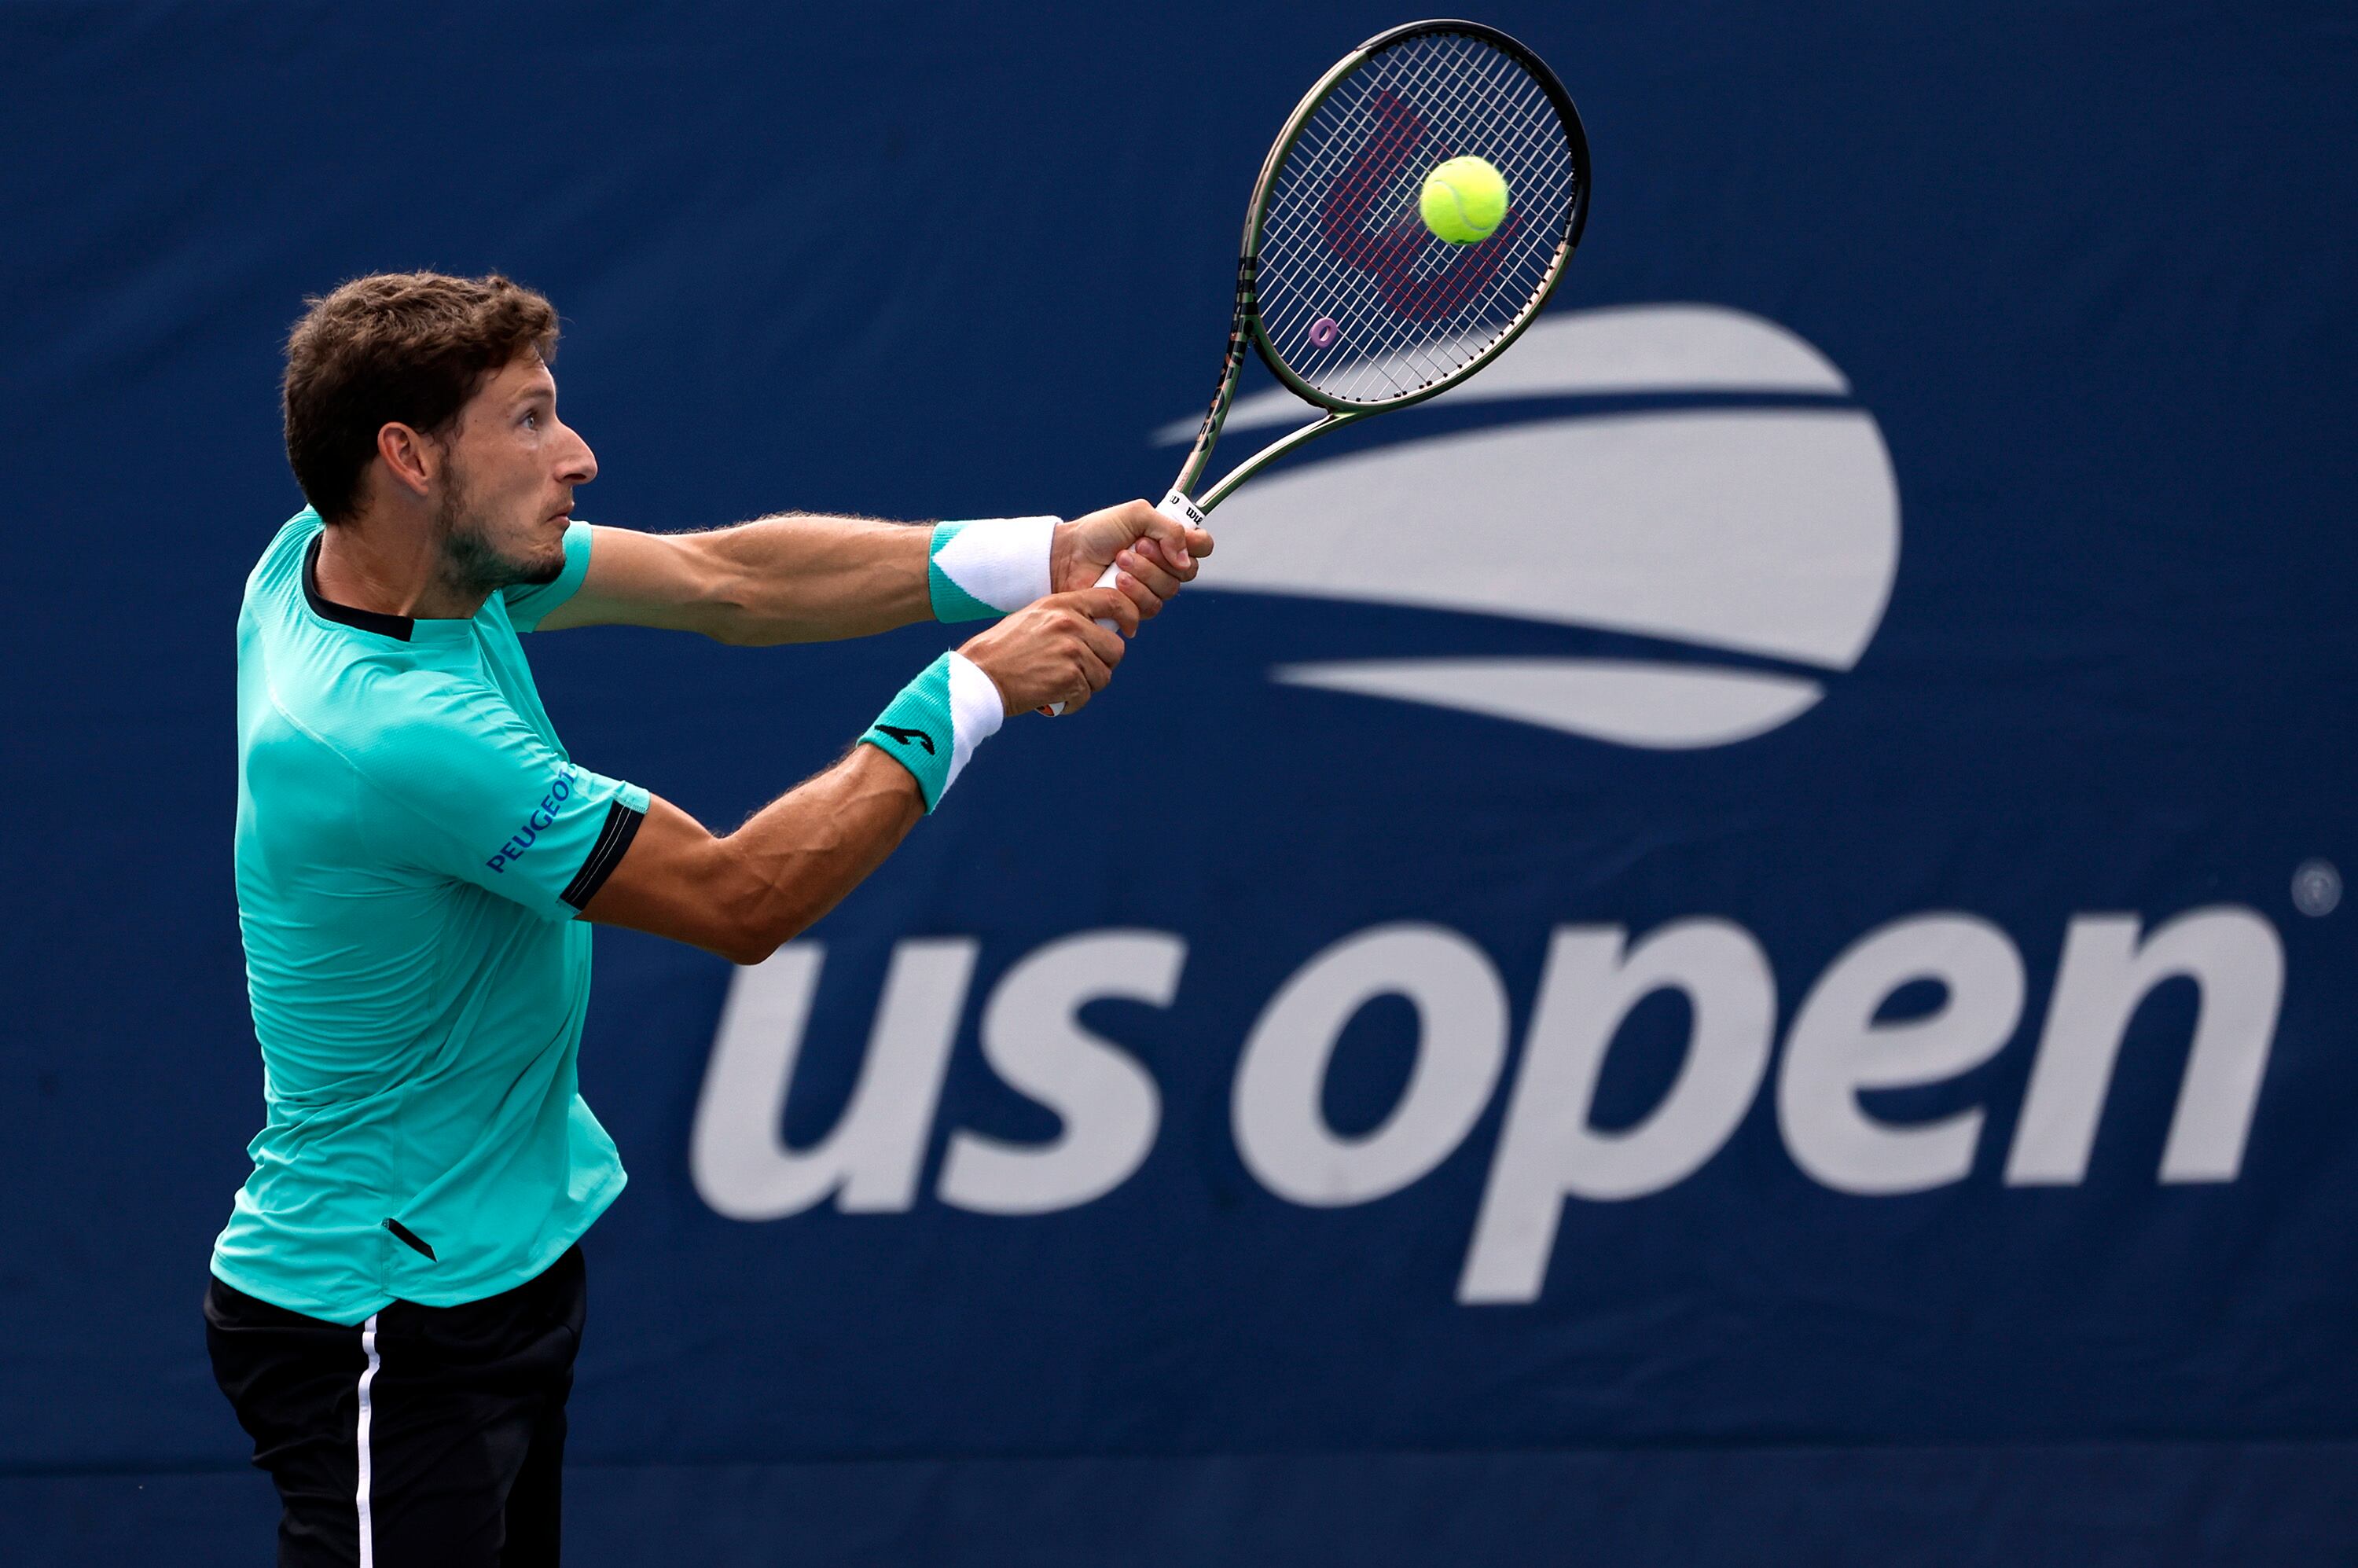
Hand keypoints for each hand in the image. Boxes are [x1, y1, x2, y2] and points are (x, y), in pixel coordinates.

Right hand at [958, 587, 1137, 715]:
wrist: (979, 675)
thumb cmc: (1003, 650)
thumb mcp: (1033, 619)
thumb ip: (1066, 618)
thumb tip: (1099, 630)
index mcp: (1061, 604)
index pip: (1113, 601)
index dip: (1128, 616)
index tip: (1128, 631)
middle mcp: (1070, 624)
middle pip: (1115, 648)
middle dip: (1103, 664)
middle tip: (1080, 672)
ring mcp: (1071, 650)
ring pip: (1103, 675)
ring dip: (1086, 686)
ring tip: (1060, 685)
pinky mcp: (1069, 677)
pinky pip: (1087, 695)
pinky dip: (1072, 702)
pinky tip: (1054, 698)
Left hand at [1050, 500, 1215, 621]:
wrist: (1067, 556)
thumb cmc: (1098, 532)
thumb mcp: (1135, 515)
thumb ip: (1168, 529)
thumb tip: (1184, 560)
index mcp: (1168, 540)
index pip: (1203, 546)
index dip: (1196, 545)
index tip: (1176, 540)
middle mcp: (1165, 565)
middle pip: (1188, 571)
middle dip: (1160, 558)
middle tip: (1135, 546)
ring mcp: (1152, 587)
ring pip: (1169, 589)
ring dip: (1144, 573)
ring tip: (1118, 562)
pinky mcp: (1137, 608)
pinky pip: (1151, 606)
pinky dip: (1133, 592)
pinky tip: (1116, 582)